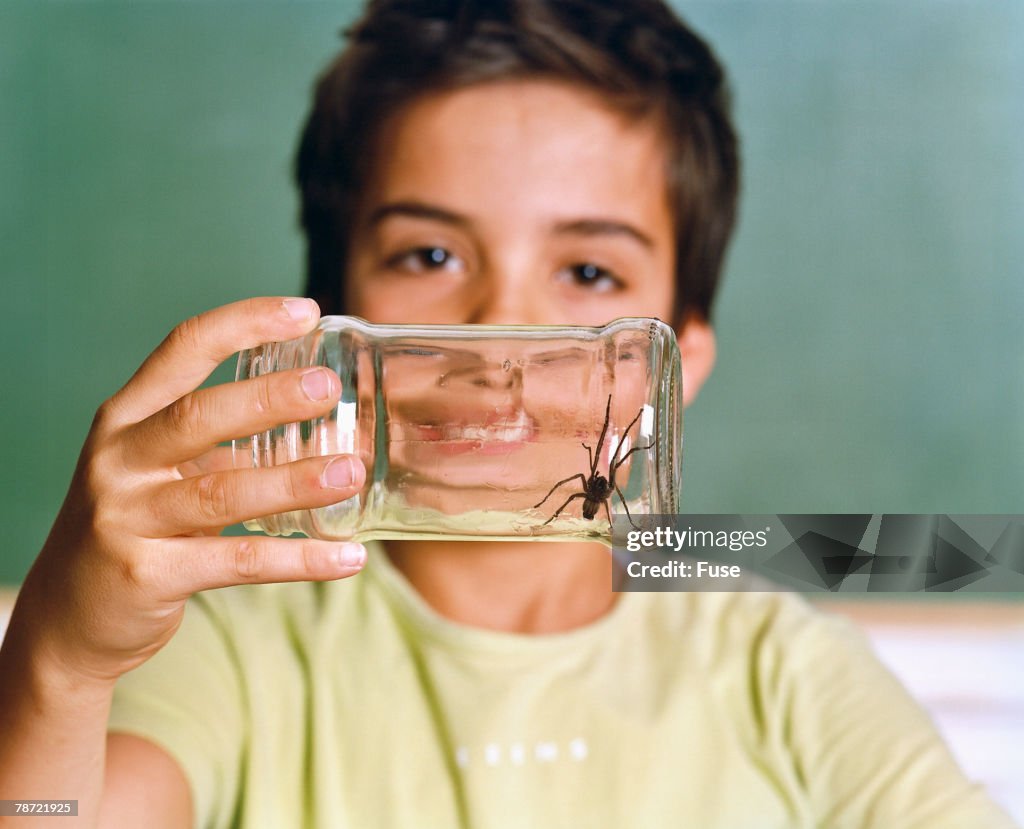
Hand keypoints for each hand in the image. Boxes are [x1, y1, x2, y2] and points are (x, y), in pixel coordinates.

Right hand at [15, 297, 366, 684]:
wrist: (68, 617)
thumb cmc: (132, 526)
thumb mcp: (157, 468)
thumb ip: (219, 442)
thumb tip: (317, 420)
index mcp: (126, 419)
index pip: (183, 349)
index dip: (243, 323)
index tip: (303, 311)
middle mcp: (119, 459)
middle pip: (199, 415)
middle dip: (269, 397)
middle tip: (329, 388)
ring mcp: (127, 518)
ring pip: (222, 491)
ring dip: (295, 481)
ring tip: (351, 472)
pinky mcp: (148, 575)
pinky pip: (238, 562)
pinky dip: (299, 560)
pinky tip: (347, 557)